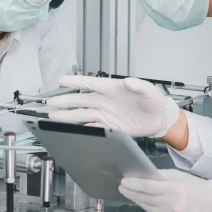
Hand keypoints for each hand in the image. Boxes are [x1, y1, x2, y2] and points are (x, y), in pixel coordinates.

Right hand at [47, 76, 178, 137]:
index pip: (89, 83)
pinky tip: (72, 130)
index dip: (74, 82)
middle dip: (64, 101)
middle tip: (50, 102)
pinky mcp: (110, 126)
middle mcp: (105, 100)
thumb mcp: (149, 91)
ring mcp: (106, 114)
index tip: (61, 81)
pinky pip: (92, 127)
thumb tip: (128, 81)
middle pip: (80, 100)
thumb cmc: (155, 101)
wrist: (160, 119)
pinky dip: (82, 129)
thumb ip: (138, 86)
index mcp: (112, 88)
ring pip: (82, 114)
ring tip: (53, 116)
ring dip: (68, 116)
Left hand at [119, 169, 211, 211]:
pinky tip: (141, 201)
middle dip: (131, 192)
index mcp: (175, 190)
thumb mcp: (178, 176)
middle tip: (122, 186)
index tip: (124, 180)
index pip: (147, 187)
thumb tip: (141, 176)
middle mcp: (172, 205)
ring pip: (147, 208)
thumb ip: (159, 176)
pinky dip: (147, 208)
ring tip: (129, 193)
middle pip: (144, 198)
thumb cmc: (196, 188)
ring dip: (136, 200)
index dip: (133, 184)